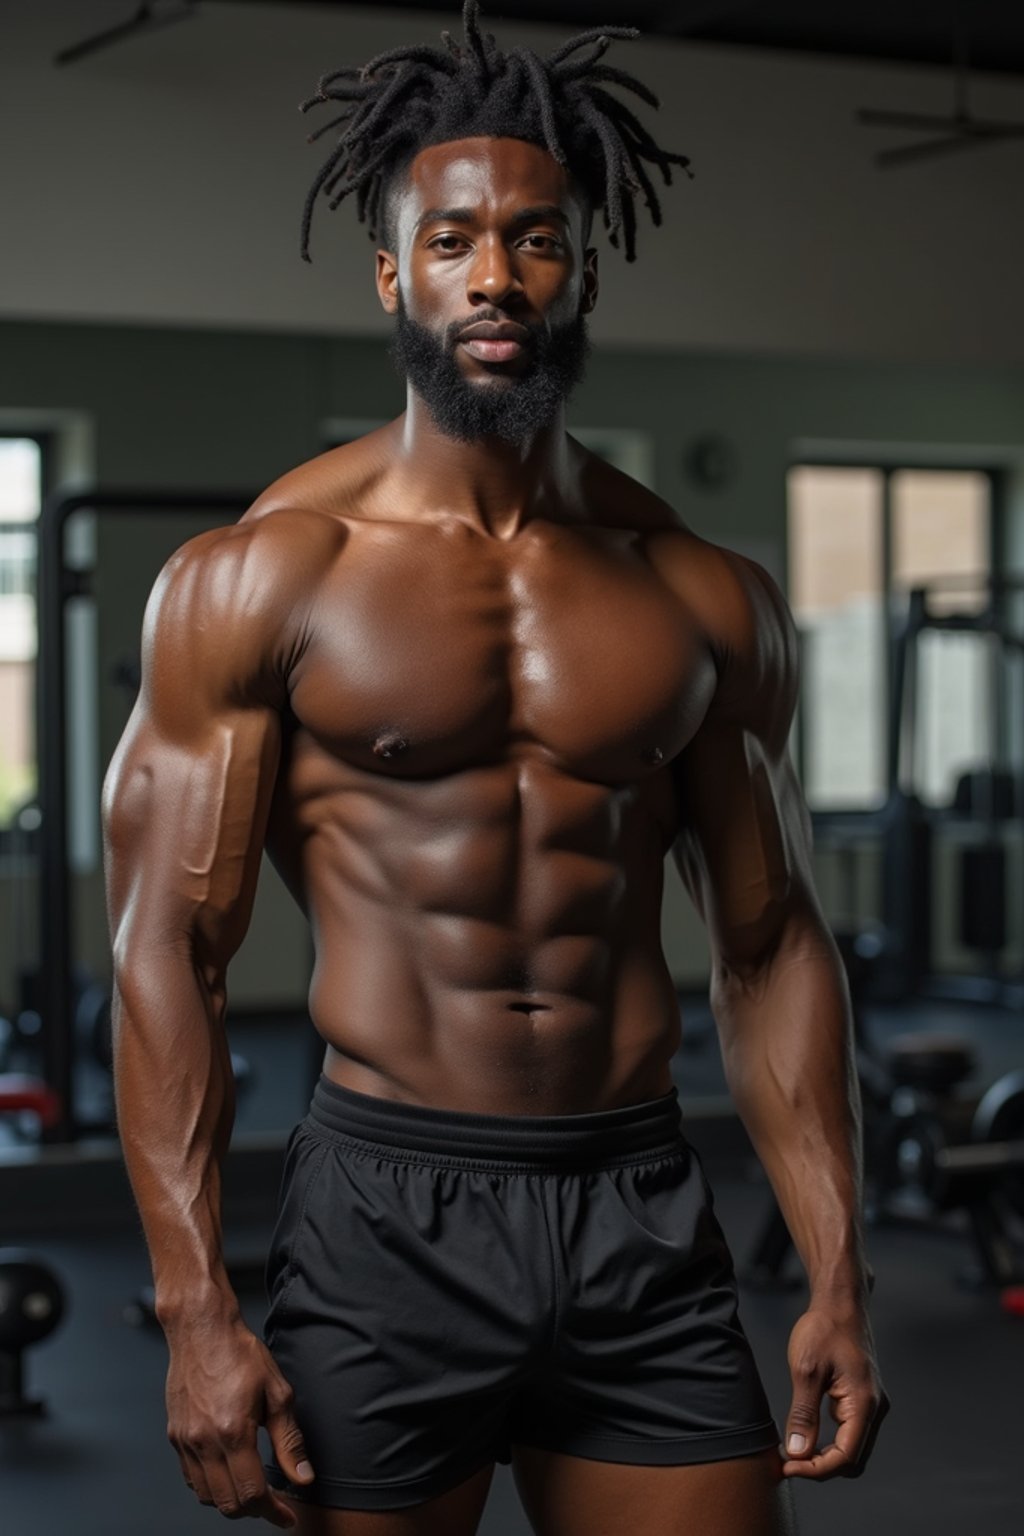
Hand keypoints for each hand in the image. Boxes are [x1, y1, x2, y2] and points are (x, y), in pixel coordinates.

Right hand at [165, 1316, 313, 1525]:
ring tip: (252, 1487)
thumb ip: (289, 1441)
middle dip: (254, 1510)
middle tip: (273, 1502)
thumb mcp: (277, 1393)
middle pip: (228, 1503)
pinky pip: (192, 1479)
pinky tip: (228, 1472)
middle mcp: (204, 1442)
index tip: (287, 1516)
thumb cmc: (240, 1353)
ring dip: (231, 1501)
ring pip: (207, 1496)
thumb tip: (302, 1477)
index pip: (253, 1493)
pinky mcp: (175, 1437)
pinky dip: (211, 1487)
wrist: (201, 1329)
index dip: (273, 1512)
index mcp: (233, 1432)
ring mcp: (185, 1442)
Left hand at [780, 1302, 889, 1480]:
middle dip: (821, 1467)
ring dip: (826, 1455)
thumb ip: (803, 1414)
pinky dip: (830, 1441)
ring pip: (852, 1447)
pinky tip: (807, 1432)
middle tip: (789, 1460)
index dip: (816, 1469)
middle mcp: (874, 1409)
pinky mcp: (863, 1398)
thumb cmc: (824, 1329)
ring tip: (794, 1449)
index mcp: (864, 1404)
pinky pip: (850, 1432)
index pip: (845, 1456)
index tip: (787, 1466)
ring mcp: (871, 1404)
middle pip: (853, 1459)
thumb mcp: (806, 1370)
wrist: (841, 1302)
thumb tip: (797, 1452)